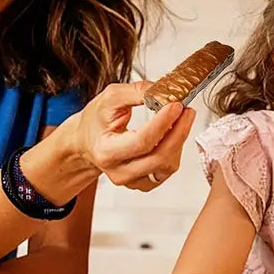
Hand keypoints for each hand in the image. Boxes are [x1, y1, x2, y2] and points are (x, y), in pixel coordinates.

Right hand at [74, 80, 195, 191]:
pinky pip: (167, 170)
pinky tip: (173, 134)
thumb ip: (137, 92)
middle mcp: (118, 171)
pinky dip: (175, 150)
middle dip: (179, 131)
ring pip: (167, 165)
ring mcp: (131, 181)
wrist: (87, 141)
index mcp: (106, 151)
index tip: (176, 105)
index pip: (142, 141)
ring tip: (181, 118)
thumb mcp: (109, 98)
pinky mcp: (143, 183)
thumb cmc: (96, 121)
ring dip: (179, 140)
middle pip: (159, 157)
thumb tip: (164, 90)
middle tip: (186, 110)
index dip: (163, 123)